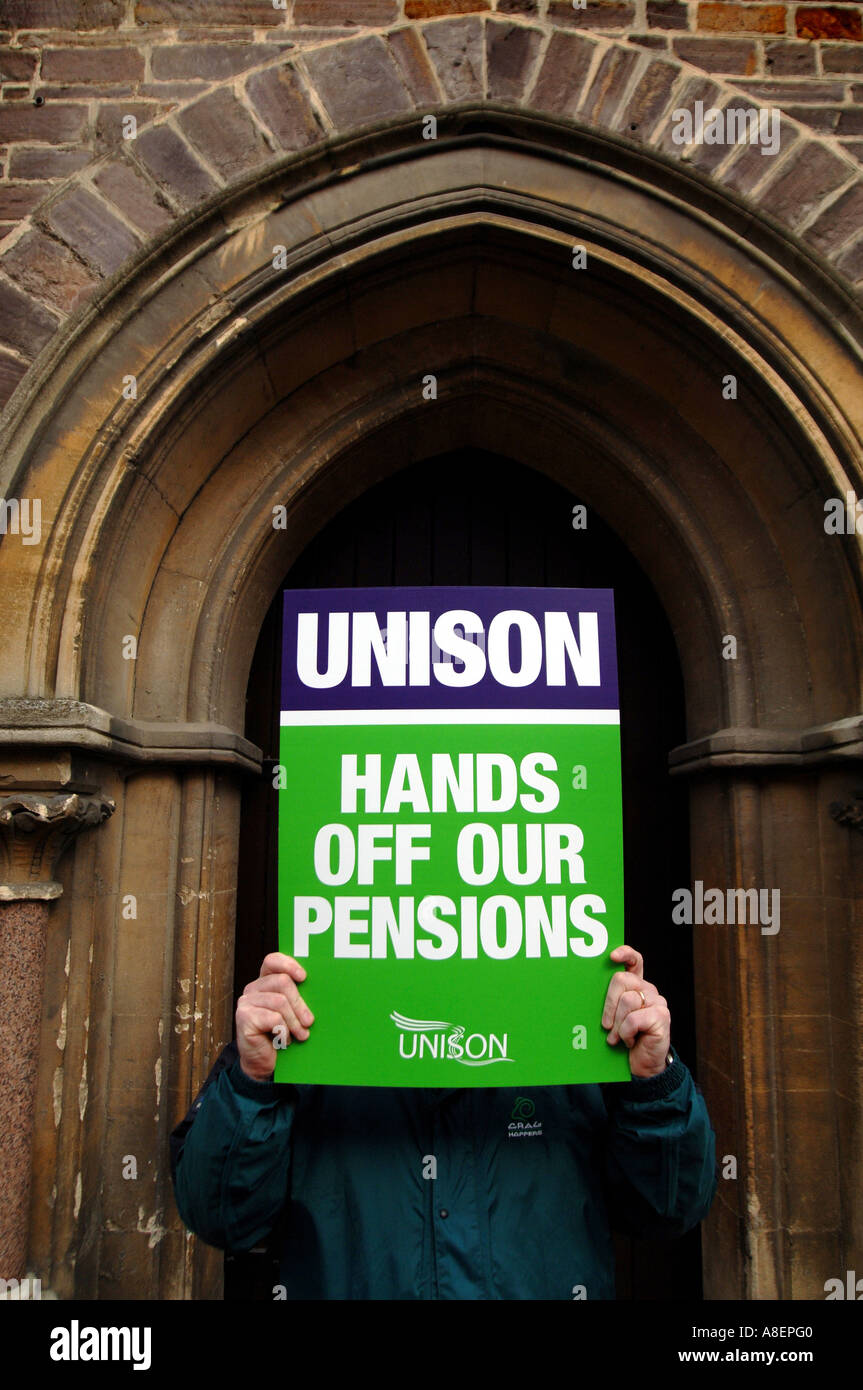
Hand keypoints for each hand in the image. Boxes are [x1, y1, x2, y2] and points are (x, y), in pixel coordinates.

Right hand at [236, 952, 313, 1080]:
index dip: (288, 964)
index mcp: (265, 982)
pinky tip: (284, 1040)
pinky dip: (283, 1031)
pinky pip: (273, 1018)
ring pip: (279, 1001)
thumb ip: (298, 998)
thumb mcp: (292, 1013)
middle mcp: (253, 989)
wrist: (264, 1064)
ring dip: (294, 1021)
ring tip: (300, 1035)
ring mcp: (246, 1002)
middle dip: (300, 1003)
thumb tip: (321, 989)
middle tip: (309, 1022)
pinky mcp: (243, 1018)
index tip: (304, 977)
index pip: (272, 961)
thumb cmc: (282, 1035)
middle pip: (282, 982)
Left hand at [601, 944, 670, 1078]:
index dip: (625, 954)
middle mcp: (648, 990)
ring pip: (627, 1001)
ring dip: (617, 1024)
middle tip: (606, 1025)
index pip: (634, 960)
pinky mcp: (661, 1016)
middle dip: (608, 1004)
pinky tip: (629, 1041)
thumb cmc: (623, 1039)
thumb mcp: (612, 1017)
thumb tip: (584, 990)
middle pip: (621, 980)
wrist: (641, 1065)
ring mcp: (657, 1001)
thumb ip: (608, 1001)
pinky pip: (634, 1019)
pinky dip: (626, 1033)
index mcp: (636, 986)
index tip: (611, 957)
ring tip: (618, 1038)